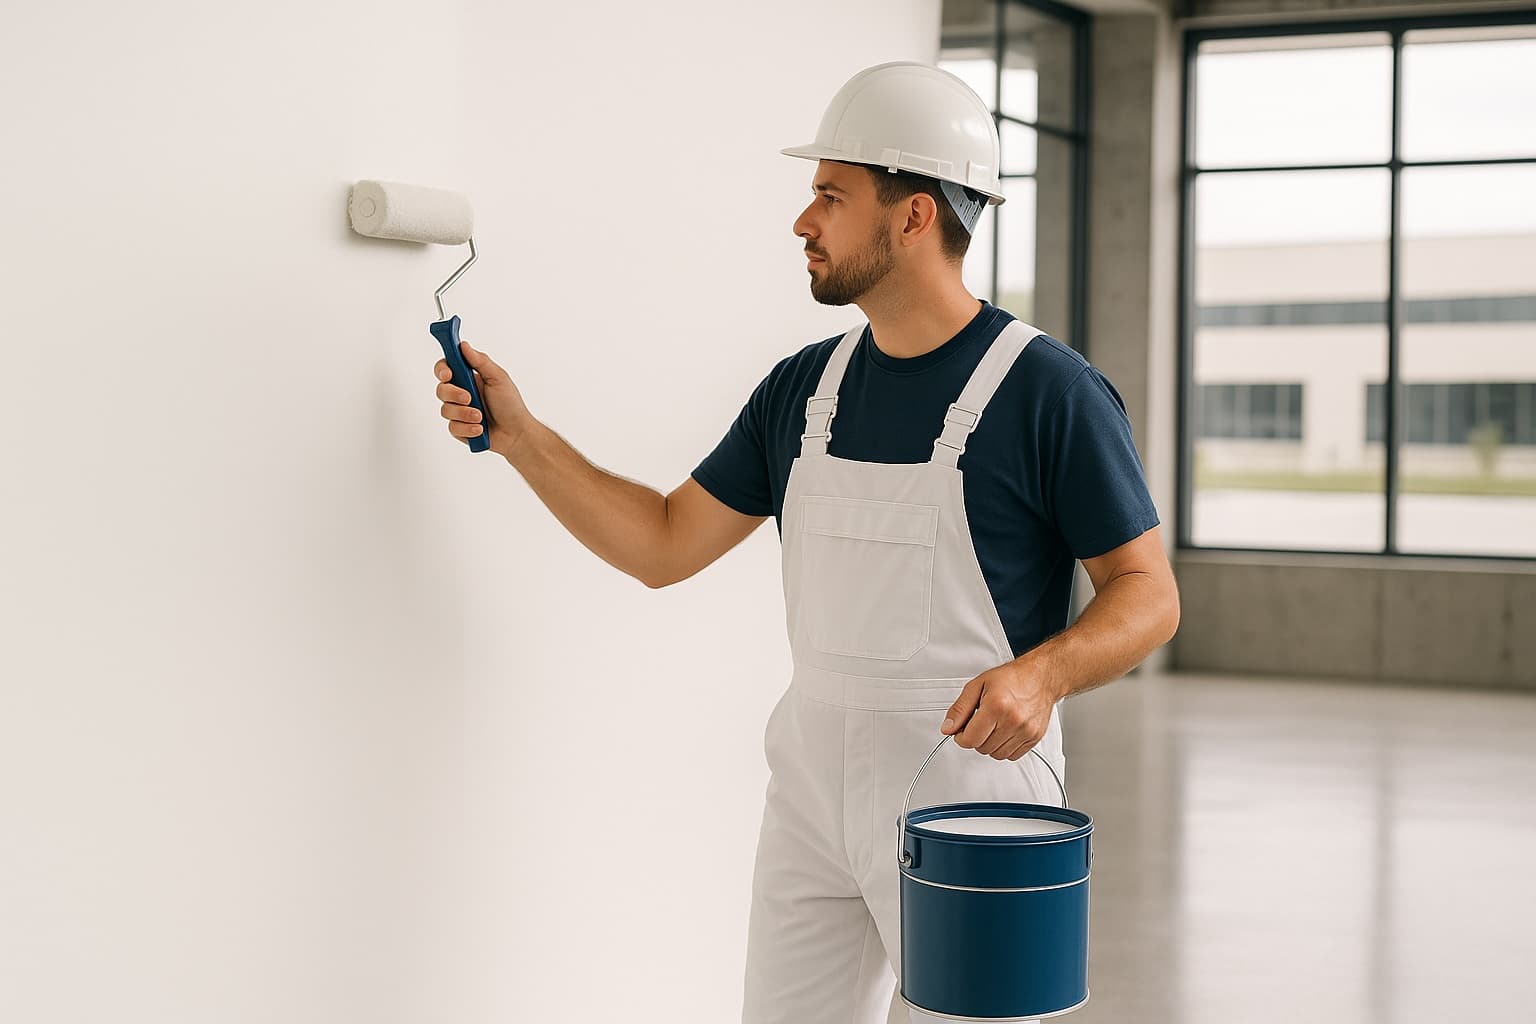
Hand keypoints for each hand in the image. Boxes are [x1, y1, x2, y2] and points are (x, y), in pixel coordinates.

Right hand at [434, 341, 530, 457]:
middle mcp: (460, 393)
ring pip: (445, 410)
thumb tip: (464, 345)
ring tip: (480, 416)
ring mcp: (458, 411)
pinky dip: (467, 428)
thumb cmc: (510, 404)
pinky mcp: (459, 428)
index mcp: (468, 377)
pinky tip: (479, 428)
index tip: (448, 375)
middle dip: (453, 394)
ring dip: (464, 414)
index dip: (442, 370)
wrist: (516, 433)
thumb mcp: (499, 378)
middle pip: (441, 389)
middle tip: (468, 398)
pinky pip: (452, 427)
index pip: (445, 368)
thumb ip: (481, 361)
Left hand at [940, 658, 1060, 760]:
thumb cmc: (1011, 678)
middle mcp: (1013, 720)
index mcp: (996, 706)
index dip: (961, 736)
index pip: (970, 739)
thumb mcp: (977, 685)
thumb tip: (948, 728)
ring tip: (994, 725)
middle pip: (982, 748)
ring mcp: (1025, 731)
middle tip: (980, 722)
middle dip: (976, 738)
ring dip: (990, 744)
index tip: (962, 730)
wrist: (1040, 678)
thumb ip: (960, 708)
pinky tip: (1005, 731)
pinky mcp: (1034, 738)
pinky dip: (1005, 747)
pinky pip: (1012, 756)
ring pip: (997, 754)